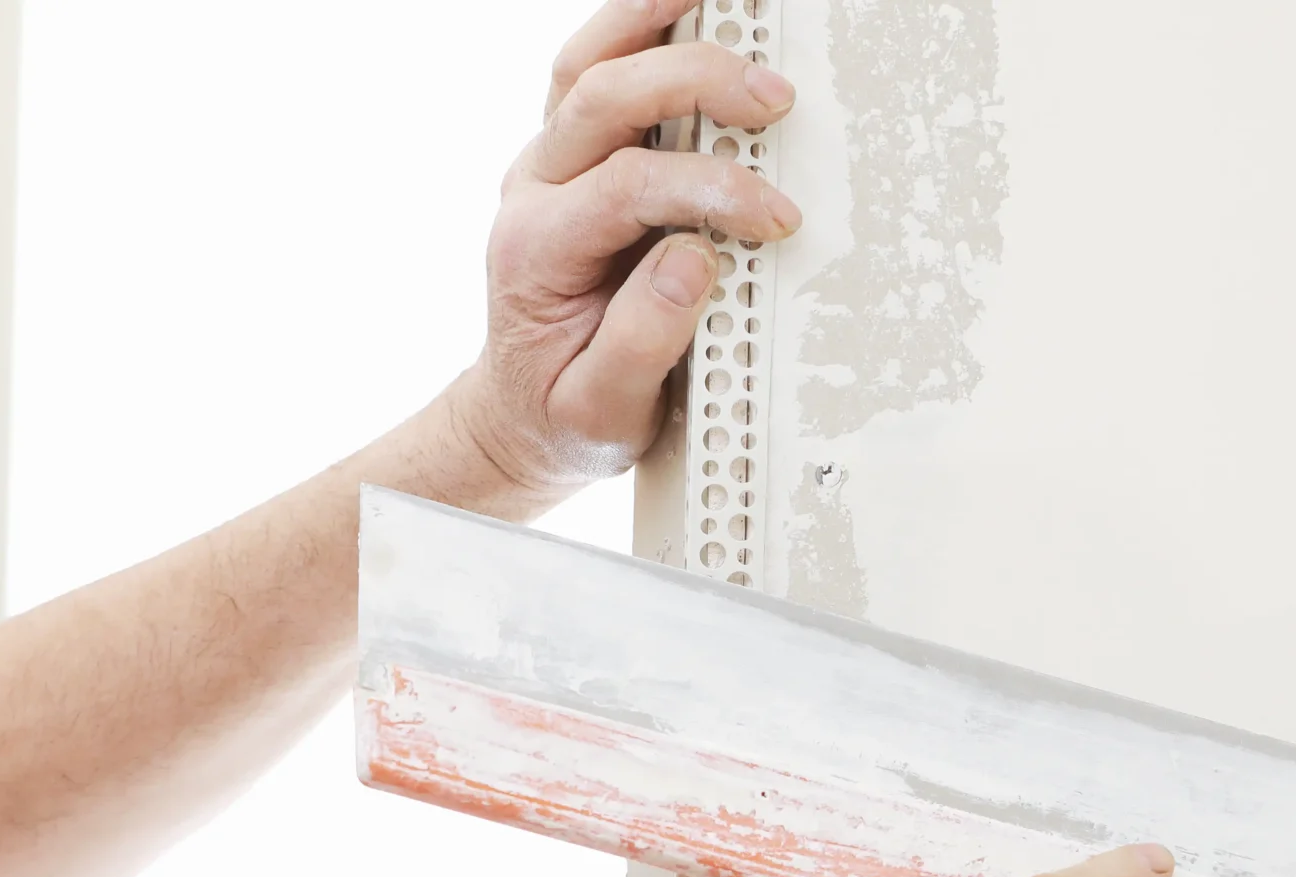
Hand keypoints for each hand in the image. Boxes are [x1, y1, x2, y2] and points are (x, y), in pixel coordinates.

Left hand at [445, 0, 803, 500]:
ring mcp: (549, 166)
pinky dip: (638, 28)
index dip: (710, 192)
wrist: (521, 416)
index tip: (775, 219)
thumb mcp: (601, 412)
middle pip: (601, 100)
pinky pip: (593, 71)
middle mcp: (534, 192)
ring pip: (585, 65)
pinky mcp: (575, 159)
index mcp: (537, 252)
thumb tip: (693, 260)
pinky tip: (685, 5)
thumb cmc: (566, 415)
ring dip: (652, 24)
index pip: (627, 190)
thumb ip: (643, 341)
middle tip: (774, 100)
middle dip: (694, 86)